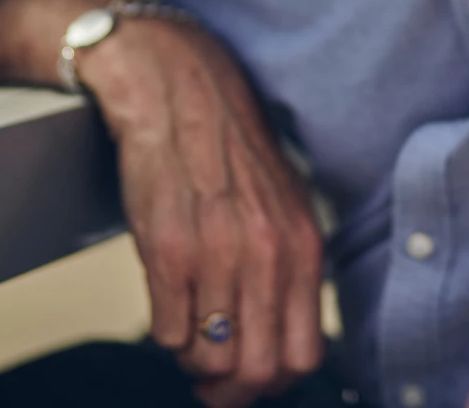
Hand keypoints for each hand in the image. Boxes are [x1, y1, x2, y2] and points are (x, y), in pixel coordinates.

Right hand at [80, 18, 325, 407]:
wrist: (177, 90)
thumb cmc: (227, 150)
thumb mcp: (284, 206)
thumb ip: (290, 269)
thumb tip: (283, 336)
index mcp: (303, 247)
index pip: (302, 356)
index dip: (272, 381)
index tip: (250, 377)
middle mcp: (267, 256)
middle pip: (256, 370)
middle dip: (229, 387)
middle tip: (211, 376)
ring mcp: (217, 256)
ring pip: (207, 360)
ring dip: (193, 358)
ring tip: (188, 330)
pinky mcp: (166, 252)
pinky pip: (167, 332)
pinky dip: (165, 330)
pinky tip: (168, 302)